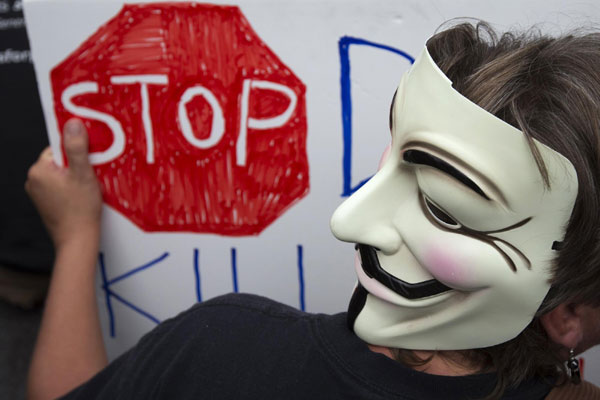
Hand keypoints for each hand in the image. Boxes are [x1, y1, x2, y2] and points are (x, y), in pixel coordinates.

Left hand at [25, 119, 101, 248]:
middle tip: (90, 178)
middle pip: (60, 161)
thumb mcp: (83, 174)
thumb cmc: (81, 209)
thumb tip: (72, 123)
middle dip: (77, 166)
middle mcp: (33, 180)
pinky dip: (71, 189)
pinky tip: (81, 198)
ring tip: (87, 190)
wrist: (77, 240)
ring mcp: (37, 193)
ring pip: (61, 175)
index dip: (77, 153)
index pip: (58, 148)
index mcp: (38, 170)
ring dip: (75, 178)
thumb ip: (76, 147)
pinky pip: (59, 187)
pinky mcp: (45, 203)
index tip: (89, 163)